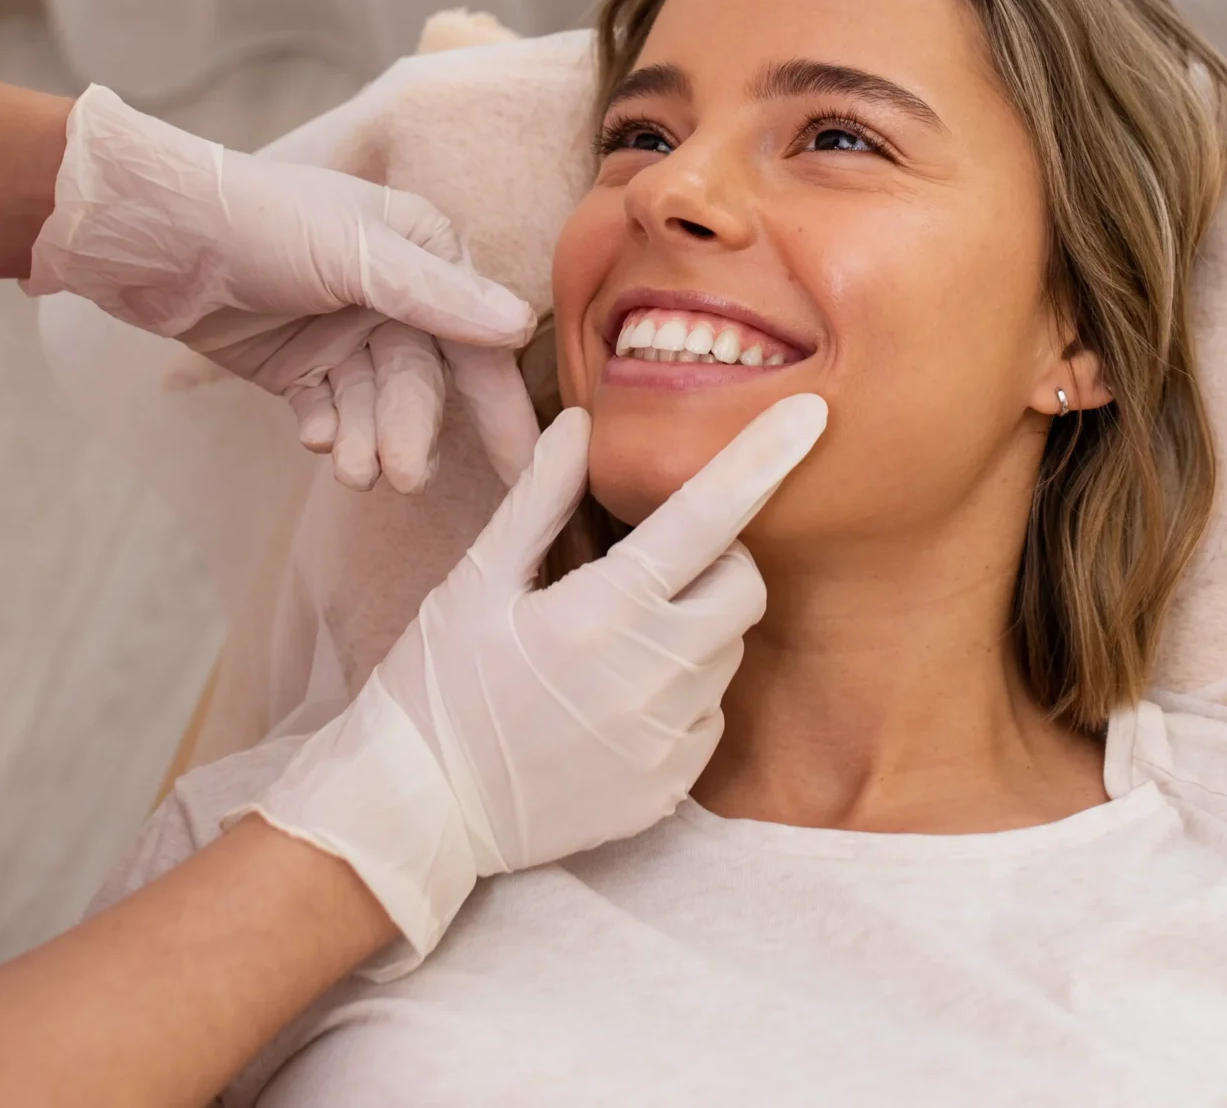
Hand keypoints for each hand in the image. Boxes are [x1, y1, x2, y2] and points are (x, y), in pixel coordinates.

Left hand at [25, 87, 541, 489]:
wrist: (153, 236)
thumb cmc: (259, 220)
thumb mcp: (355, 253)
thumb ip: (436, 297)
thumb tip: (521, 326)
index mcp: (421, 251)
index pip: (474, 336)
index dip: (496, 400)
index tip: (522, 463)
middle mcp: (391, 293)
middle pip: (420, 379)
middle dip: (410, 428)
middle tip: (402, 477)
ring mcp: (342, 331)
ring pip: (373, 403)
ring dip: (366, 438)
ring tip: (348, 469)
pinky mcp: (296, 365)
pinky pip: (329, 410)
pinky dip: (327, 429)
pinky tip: (314, 438)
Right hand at [243, 395, 827, 970]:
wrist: (416, 811)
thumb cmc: (436, 683)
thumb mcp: (475, 582)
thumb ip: (539, 500)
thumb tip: (580, 424)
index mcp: (600, 611)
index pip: (707, 519)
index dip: (763, 460)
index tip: (810, 415)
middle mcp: (648, 678)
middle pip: (744, 588)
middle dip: (719, 560)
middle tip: (657, 564)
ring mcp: (664, 741)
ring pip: (727, 654)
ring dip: (694, 630)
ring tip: (615, 642)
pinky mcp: (667, 790)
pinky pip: (708, 720)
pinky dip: (681, 696)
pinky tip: (615, 702)